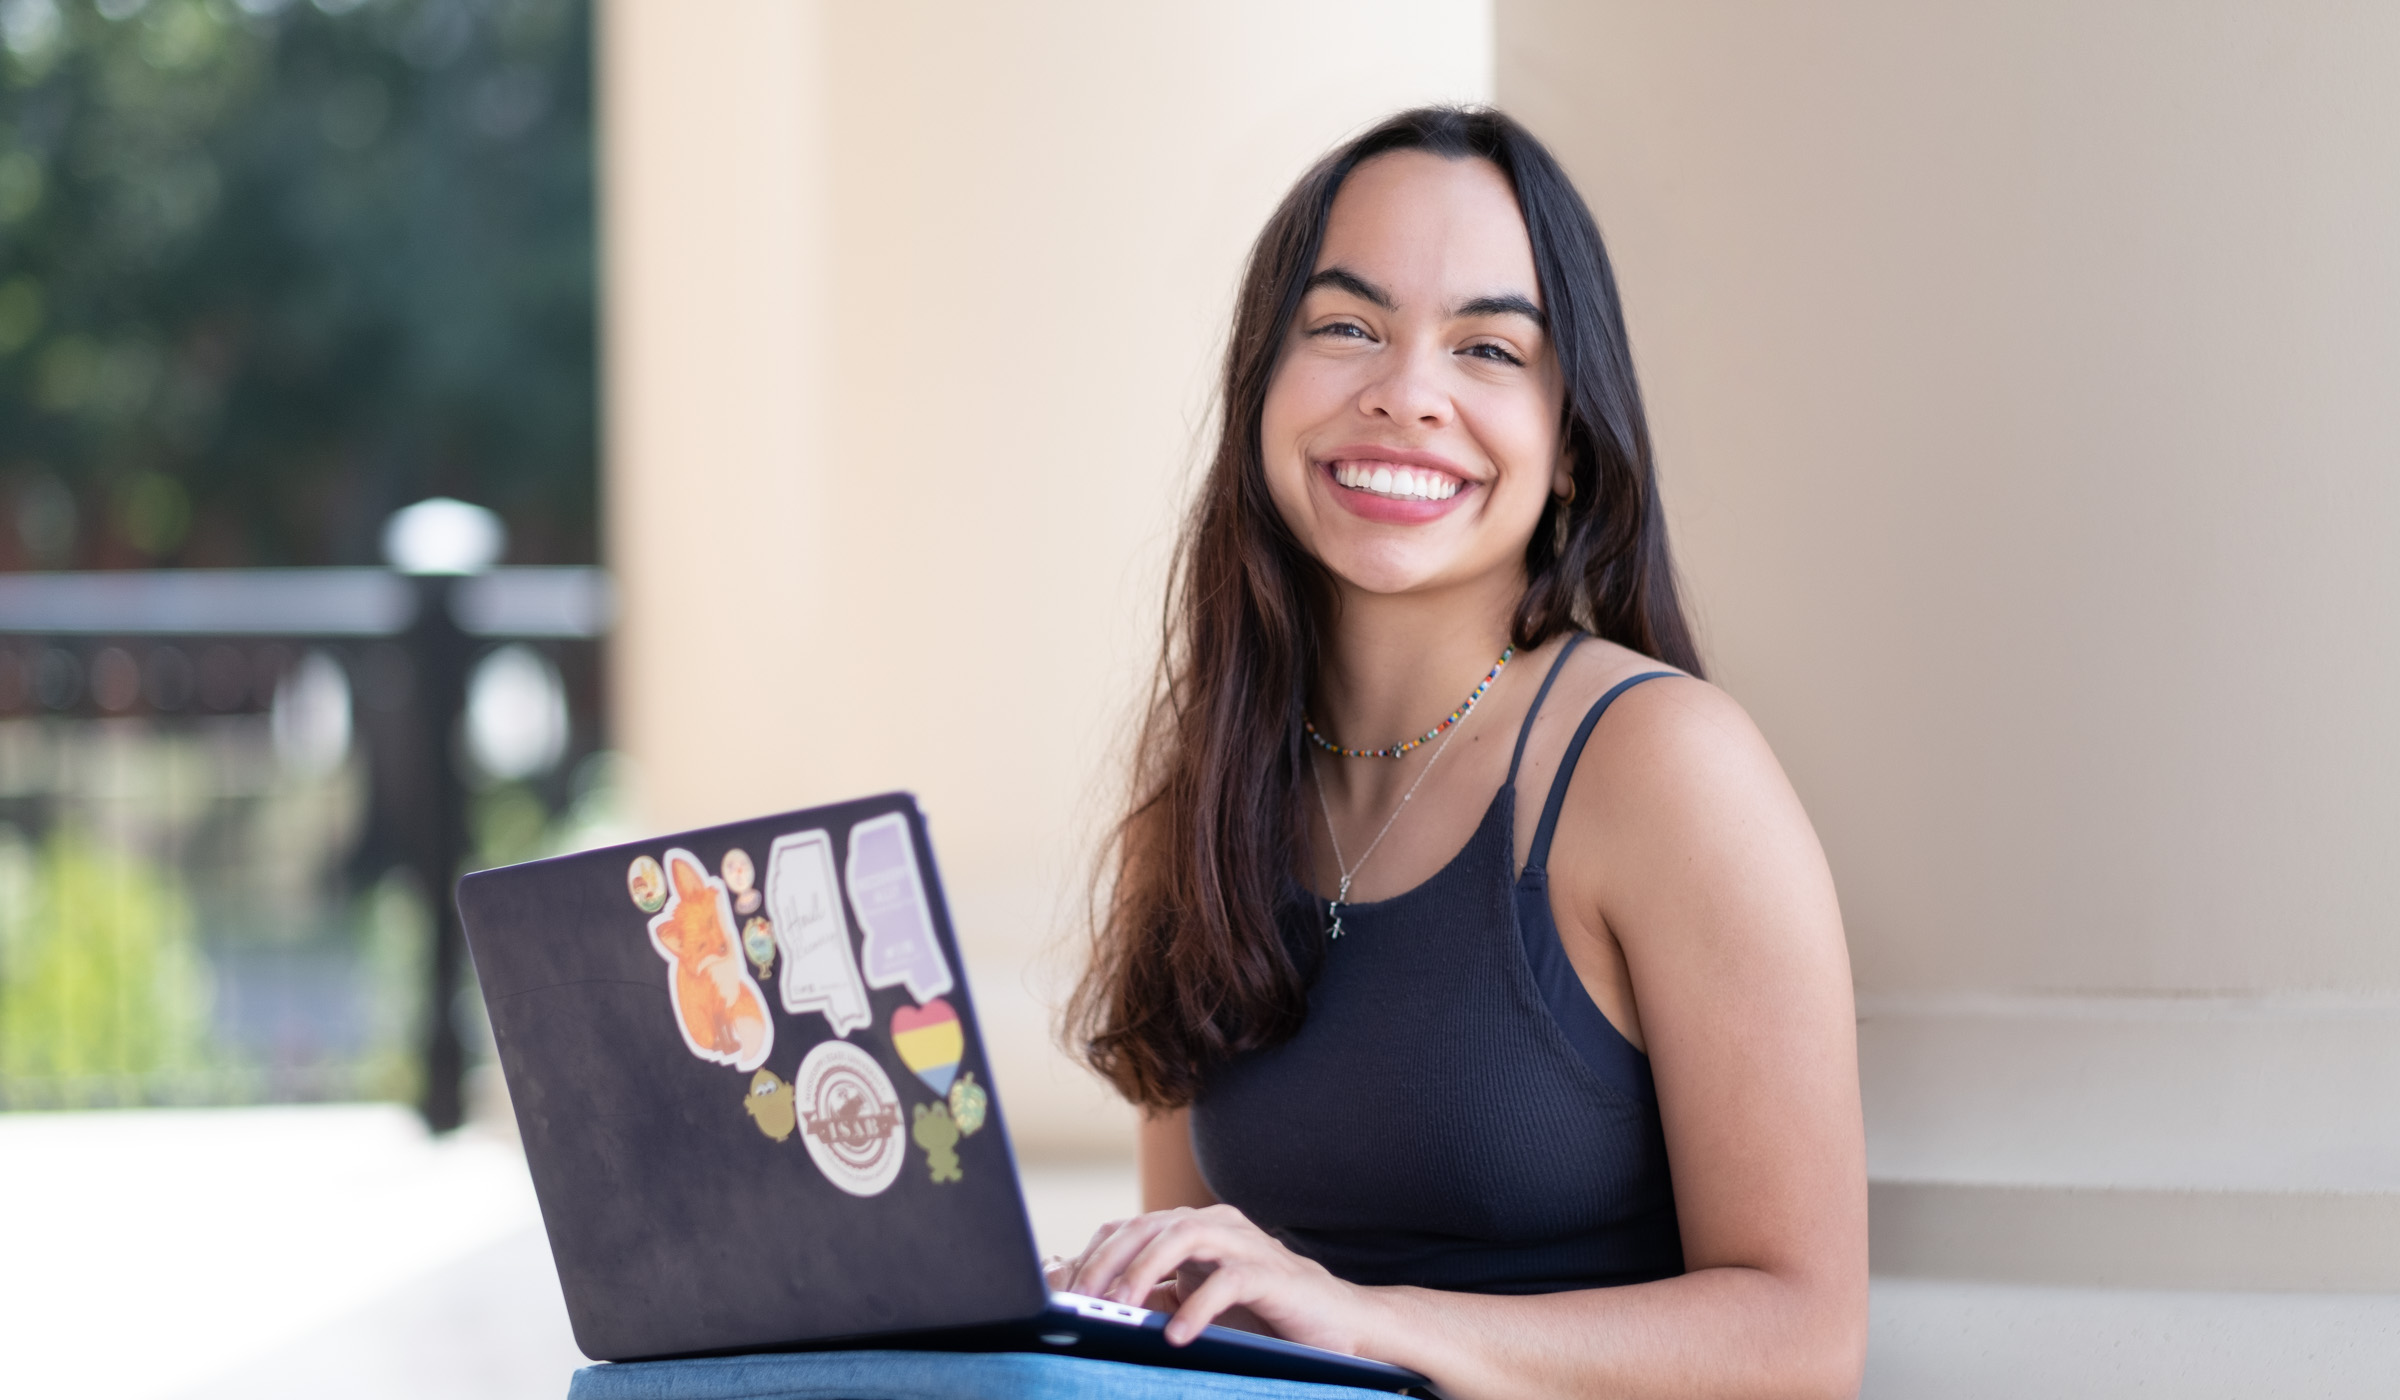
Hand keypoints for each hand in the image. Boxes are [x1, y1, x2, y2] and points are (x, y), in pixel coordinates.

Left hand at [1061, 1204, 1380, 1352]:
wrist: (1337, 1324)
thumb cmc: (1261, 1316)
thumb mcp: (1194, 1304)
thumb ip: (1154, 1298)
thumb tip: (1092, 1307)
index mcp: (1191, 1228)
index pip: (1126, 1229)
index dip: (1092, 1258)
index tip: (1063, 1295)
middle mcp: (1214, 1224)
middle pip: (1144, 1228)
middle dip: (1105, 1265)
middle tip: (1078, 1304)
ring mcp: (1243, 1243)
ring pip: (1179, 1239)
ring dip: (1142, 1274)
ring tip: (1119, 1312)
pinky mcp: (1270, 1273)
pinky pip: (1227, 1281)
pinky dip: (1198, 1309)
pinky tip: (1177, 1336)